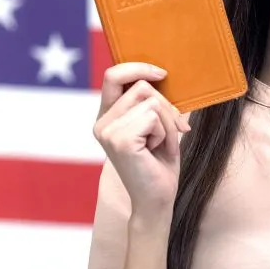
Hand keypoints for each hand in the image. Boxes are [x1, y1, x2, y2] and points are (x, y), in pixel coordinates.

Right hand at [92, 62, 190, 220]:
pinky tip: (157, 151)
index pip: (113, 76)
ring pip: (152, 101)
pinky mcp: (121, 140)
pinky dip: (166, 133)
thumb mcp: (155, 126)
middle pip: (141, 87)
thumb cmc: (158, 164)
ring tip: (160, 145)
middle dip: (166, 107)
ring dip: (168, 123)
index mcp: (106, 117)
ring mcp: (108, 132)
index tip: (161, 73)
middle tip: (168, 134)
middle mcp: (101, 123)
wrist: (156, 201)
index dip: (137, 67)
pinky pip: (155, 117)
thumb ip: (150, 102)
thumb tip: (160, 74)